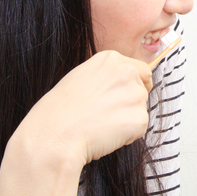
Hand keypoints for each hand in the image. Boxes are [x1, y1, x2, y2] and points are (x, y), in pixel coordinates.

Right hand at [13, 50, 152, 167]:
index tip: (127, 96)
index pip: (141, 70)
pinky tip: (105, 135)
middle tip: (104, 115)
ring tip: (100, 125)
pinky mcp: (139, 118)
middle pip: (142, 90)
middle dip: (129, 104)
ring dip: (126, 119)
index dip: (137, 85)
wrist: (53, 136)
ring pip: (140, 110)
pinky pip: (139, 128)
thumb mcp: (80, 78)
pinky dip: (127, 136)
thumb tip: (120, 84)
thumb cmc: (58, 111)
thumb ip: (105, 76)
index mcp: (111, 59)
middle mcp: (127, 72)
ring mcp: (135, 95)